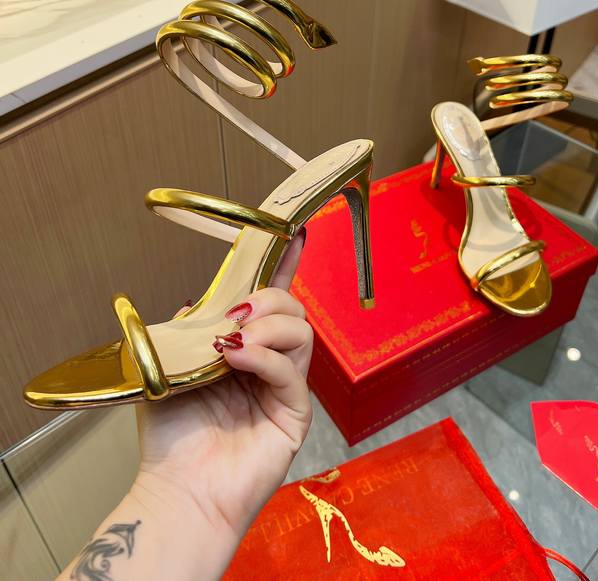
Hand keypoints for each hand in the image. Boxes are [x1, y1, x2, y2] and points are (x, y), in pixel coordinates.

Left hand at [131, 231, 311, 551]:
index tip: (293, 236)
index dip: (283, 268)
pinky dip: (264, 356)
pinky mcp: (294, 413)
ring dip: (268, 324)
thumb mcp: (167, 372)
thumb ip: (183, 334)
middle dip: (269, 296)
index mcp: (244, 351)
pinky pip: (291, 371)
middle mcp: (269, 365)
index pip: (271, 303)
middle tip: (236, 312)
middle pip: (293, 308)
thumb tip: (193, 304)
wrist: (178, 491)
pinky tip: (236, 358)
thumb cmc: (173, 439)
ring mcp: (284, 388)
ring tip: (234, 339)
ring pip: (301, 332)